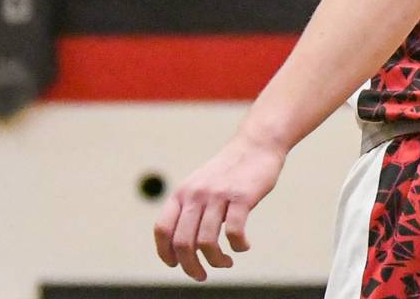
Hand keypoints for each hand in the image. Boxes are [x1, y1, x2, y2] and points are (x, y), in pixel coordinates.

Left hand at [153, 131, 285, 280]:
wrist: (256, 144)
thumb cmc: (229, 170)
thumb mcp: (200, 185)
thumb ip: (190, 209)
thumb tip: (184, 247)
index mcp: (183, 192)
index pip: (163, 229)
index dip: (165, 253)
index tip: (176, 264)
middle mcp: (196, 194)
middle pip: (182, 242)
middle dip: (190, 266)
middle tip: (201, 275)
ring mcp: (218, 195)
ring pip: (207, 242)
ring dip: (216, 261)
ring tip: (226, 263)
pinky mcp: (241, 196)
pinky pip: (234, 232)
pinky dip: (238, 246)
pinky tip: (244, 246)